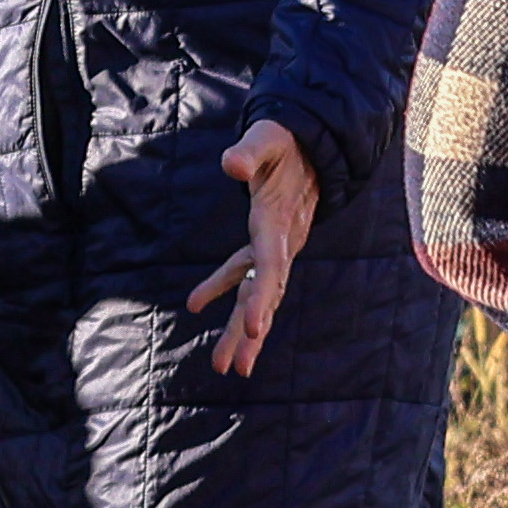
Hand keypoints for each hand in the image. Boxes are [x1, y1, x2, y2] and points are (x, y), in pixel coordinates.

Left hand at [189, 122, 318, 377]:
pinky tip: (196, 307)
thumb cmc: (285, 140)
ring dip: (241, 329)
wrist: (311, 144)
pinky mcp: (266, 244)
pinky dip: (224, 292)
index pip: (271, 268)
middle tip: (233, 368)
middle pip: (265, 294)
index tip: (255, 330)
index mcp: (278, 223)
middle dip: (249, 331)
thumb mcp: (268, 139)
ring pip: (258, 295)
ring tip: (226, 367)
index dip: (263, 298)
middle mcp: (281, 243)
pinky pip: (245, 276)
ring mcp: (276, 247)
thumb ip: (251, 151)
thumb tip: (232, 166)